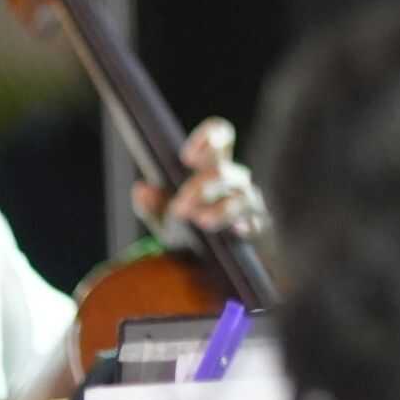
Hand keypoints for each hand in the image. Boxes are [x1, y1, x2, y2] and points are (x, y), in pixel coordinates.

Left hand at [133, 117, 263, 241]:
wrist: (211, 262)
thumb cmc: (188, 230)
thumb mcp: (164, 219)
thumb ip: (152, 204)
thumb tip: (142, 189)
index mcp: (213, 167)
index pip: (221, 137)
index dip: (209, 137)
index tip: (186, 158)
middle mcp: (235, 180)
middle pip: (222, 171)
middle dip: (200, 188)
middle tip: (180, 208)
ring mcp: (248, 202)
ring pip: (241, 197)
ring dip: (221, 209)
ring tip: (202, 221)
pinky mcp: (257, 227)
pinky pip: (256, 223)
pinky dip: (246, 225)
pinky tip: (236, 231)